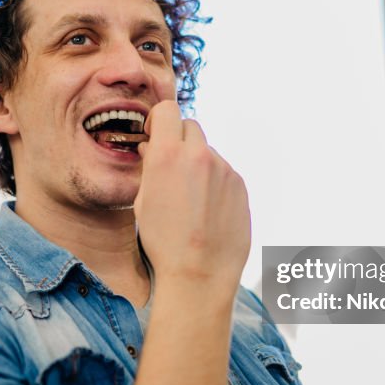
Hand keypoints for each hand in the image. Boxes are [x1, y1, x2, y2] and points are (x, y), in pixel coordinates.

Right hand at [134, 101, 250, 307]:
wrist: (199, 273)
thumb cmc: (163, 242)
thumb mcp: (143, 202)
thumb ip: (150, 166)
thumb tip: (151, 147)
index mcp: (168, 155)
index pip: (167, 110)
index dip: (159, 121)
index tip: (156, 135)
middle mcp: (199, 155)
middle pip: (191, 127)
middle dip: (180, 140)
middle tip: (173, 166)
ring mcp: (224, 169)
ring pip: (208, 152)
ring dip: (198, 164)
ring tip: (191, 199)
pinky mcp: (241, 185)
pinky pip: (224, 173)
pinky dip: (215, 183)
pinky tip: (208, 210)